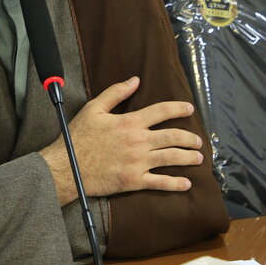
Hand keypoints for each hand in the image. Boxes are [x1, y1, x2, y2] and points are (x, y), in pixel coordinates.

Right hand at [39, 76, 203, 205]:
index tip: (189, 109)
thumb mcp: (93, 109)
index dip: (178, 108)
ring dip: (188, 158)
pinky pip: (160, 183)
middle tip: (198, 141)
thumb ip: (115, 93)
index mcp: (130, 122)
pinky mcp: (134, 181)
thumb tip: (135, 80)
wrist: (67, 167)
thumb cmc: (78, 138)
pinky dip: (176, 184)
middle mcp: (138, 141)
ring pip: (172, 158)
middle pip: (173, 137)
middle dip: (190, 138)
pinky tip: (186, 184)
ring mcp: (138, 163)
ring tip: (198, 158)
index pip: (161, 111)